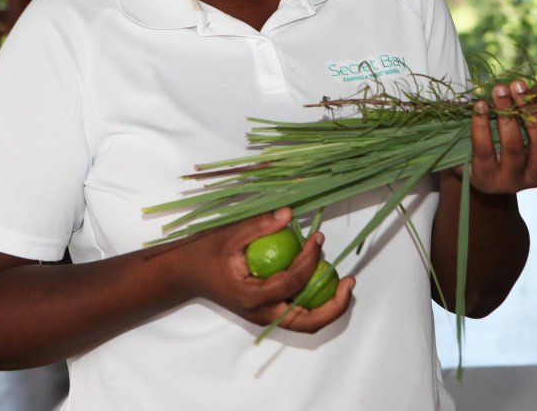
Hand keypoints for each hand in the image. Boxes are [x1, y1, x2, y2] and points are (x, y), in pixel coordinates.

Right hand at [181, 208, 354, 332]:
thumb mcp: (229, 235)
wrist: (186, 274)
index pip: (291, 283)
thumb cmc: (205, 254)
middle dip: (334, 305)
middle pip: (307, 322)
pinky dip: (315, 301)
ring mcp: (264, 316)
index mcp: (251, 296)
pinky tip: (325, 279)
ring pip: (305, 322)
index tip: (318, 238)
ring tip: (345, 284)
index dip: (310, 260)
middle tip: (350, 281)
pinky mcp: (267, 312)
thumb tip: (290, 214)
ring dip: (329, 307)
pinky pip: (297, 312)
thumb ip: (259, 225)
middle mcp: (261, 313)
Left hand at [466, 79, 536, 193]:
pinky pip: (485, 150)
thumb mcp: (527, 126)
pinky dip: (482, 125)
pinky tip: (480, 106)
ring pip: (513, 146)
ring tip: (499, 90)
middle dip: (531, 110)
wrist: (481, 177)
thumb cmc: (509, 145)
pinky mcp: (487, 178)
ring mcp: (513, 178)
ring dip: (506, 114)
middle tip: (518, 84)